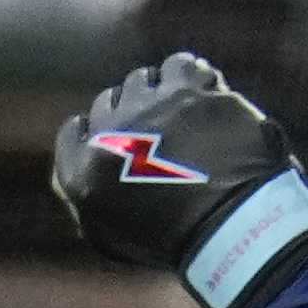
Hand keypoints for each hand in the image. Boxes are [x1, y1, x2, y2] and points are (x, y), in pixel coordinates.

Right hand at [52, 52, 307, 307]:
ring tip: (187, 118)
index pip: (74, 132)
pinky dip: (192, 78)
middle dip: (133, 116)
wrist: (233, 227)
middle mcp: (109, 132)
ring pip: (144, 80)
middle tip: (162, 137)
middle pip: (111, 102)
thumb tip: (84, 154)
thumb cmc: (178, 242)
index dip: (95, 134)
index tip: (118, 142)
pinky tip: (207, 97)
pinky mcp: (190, 90)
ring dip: (162, 96)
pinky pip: (182, 65)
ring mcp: (150, 107)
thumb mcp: (113, 234)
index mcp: (83, 172)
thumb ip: (85, 193)